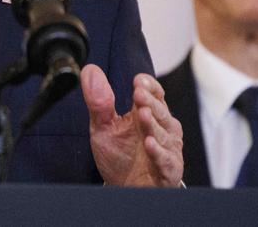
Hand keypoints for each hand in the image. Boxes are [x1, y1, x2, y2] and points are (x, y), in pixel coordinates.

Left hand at [80, 64, 182, 186]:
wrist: (125, 187)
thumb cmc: (119, 155)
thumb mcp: (103, 126)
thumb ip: (98, 100)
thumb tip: (90, 70)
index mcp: (145, 113)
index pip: (154, 93)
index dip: (148, 86)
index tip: (138, 81)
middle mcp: (160, 128)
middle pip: (159, 110)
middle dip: (149, 102)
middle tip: (138, 94)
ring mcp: (166, 148)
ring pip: (164, 133)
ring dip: (153, 124)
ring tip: (142, 114)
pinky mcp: (168, 169)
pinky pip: (166, 159)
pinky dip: (158, 152)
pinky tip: (149, 144)